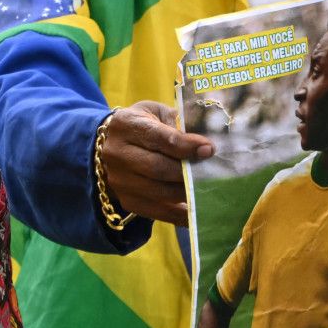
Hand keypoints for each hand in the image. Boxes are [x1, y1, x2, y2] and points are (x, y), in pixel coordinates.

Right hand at [99, 101, 212, 226]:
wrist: (114, 144)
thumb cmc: (144, 125)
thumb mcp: (157, 113)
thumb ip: (178, 124)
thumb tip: (205, 145)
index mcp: (126, 125)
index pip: (159, 138)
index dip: (186, 145)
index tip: (209, 149)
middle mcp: (117, 154)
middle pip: (158, 169)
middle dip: (189, 172)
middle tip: (213, 172)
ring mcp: (120, 181)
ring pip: (160, 192)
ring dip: (188, 192)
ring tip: (209, 188)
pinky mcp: (127, 201)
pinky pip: (158, 212)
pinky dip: (180, 214)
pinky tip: (198, 209)